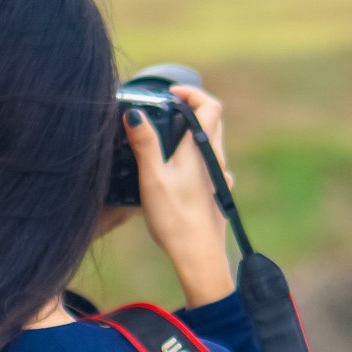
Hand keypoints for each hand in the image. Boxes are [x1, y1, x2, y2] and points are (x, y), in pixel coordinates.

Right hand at [130, 84, 234, 307]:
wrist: (200, 259)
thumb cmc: (176, 220)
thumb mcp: (153, 178)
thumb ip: (145, 143)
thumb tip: (134, 112)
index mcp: (201, 150)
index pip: (210, 106)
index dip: (192, 92)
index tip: (170, 93)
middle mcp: (215, 160)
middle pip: (212, 121)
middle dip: (190, 110)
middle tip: (164, 112)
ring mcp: (218, 178)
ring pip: (209, 143)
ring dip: (190, 134)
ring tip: (164, 141)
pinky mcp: (215, 193)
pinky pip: (207, 164)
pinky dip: (192, 156)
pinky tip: (176, 172)